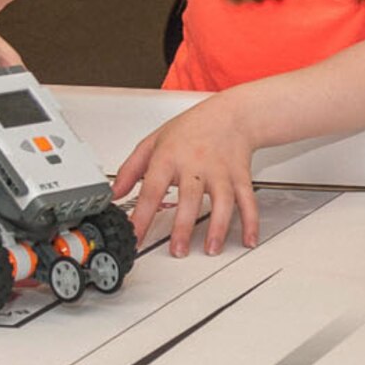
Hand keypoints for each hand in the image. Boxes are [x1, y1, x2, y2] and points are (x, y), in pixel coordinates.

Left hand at [112, 95, 259, 256]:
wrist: (231, 113)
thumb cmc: (191, 128)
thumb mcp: (153, 142)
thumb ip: (130, 169)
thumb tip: (114, 194)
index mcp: (170, 157)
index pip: (152, 190)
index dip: (142, 216)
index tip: (135, 237)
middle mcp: (197, 164)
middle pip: (190, 197)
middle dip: (184, 226)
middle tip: (178, 250)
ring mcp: (221, 171)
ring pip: (223, 201)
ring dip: (219, 227)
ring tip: (212, 249)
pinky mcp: (240, 175)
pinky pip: (248, 200)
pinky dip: (251, 221)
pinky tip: (248, 239)